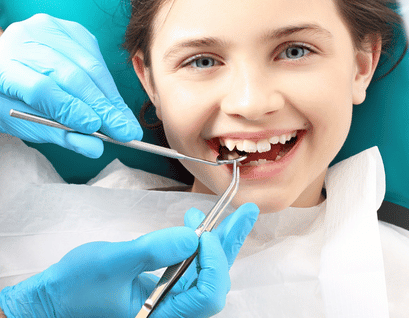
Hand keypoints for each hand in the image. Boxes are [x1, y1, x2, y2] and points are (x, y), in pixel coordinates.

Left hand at [0, 14, 141, 157]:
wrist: (12, 66)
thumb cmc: (16, 97)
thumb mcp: (27, 122)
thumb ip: (60, 134)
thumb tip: (95, 148)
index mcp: (2, 68)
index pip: (41, 88)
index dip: (71, 109)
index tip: (95, 128)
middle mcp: (22, 40)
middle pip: (71, 76)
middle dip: (103, 107)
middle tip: (125, 131)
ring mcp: (47, 29)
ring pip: (90, 65)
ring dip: (111, 98)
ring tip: (126, 122)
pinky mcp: (69, 28)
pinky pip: (97, 57)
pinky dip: (109, 83)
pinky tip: (115, 102)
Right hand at [0, 203, 258, 317]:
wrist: (51, 301)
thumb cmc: (73, 288)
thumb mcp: (111, 263)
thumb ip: (152, 251)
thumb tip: (192, 237)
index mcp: (161, 317)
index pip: (206, 294)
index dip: (214, 263)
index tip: (205, 234)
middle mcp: (171, 313)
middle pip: (213, 281)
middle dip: (229, 244)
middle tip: (246, 213)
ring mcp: (167, 303)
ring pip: (204, 273)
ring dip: (217, 242)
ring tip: (228, 214)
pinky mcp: (161, 291)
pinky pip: (189, 269)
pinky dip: (196, 246)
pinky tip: (195, 226)